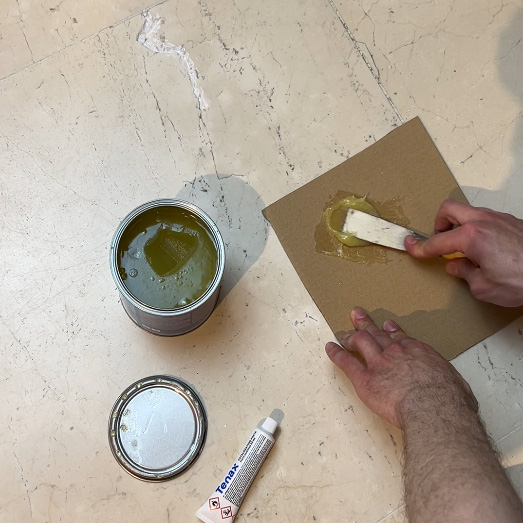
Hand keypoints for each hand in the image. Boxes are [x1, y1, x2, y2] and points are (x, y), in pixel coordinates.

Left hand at [325, 308, 476, 428]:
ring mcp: (378, 364)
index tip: (385, 325)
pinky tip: (330, 348)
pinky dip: (337, 354)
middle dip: (365, 323)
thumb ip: (451, 383)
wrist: (433, 407)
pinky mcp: (365, 379)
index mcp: (417, 352)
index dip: (390, 330)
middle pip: (376, 334)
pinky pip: (347, 362)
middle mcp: (395, 352)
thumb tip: (457, 391)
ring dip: (350, 336)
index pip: (400, 337)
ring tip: (342, 334)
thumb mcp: (457, 385)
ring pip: (360, 342)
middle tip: (356, 314)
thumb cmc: (450, 399)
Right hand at [404, 199, 522, 306]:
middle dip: (438, 223)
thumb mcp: (483, 287)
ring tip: (464, 247)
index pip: (437, 242)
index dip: (420, 247)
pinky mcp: (513, 222)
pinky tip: (485, 248)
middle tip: (439, 240)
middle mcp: (484, 221)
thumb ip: (464, 273)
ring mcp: (500, 219)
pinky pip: (486, 218)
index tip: (410, 246)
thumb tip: (456, 266)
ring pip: (469, 212)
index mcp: (471, 237)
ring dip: (460, 225)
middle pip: (448, 209)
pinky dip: (478, 228)